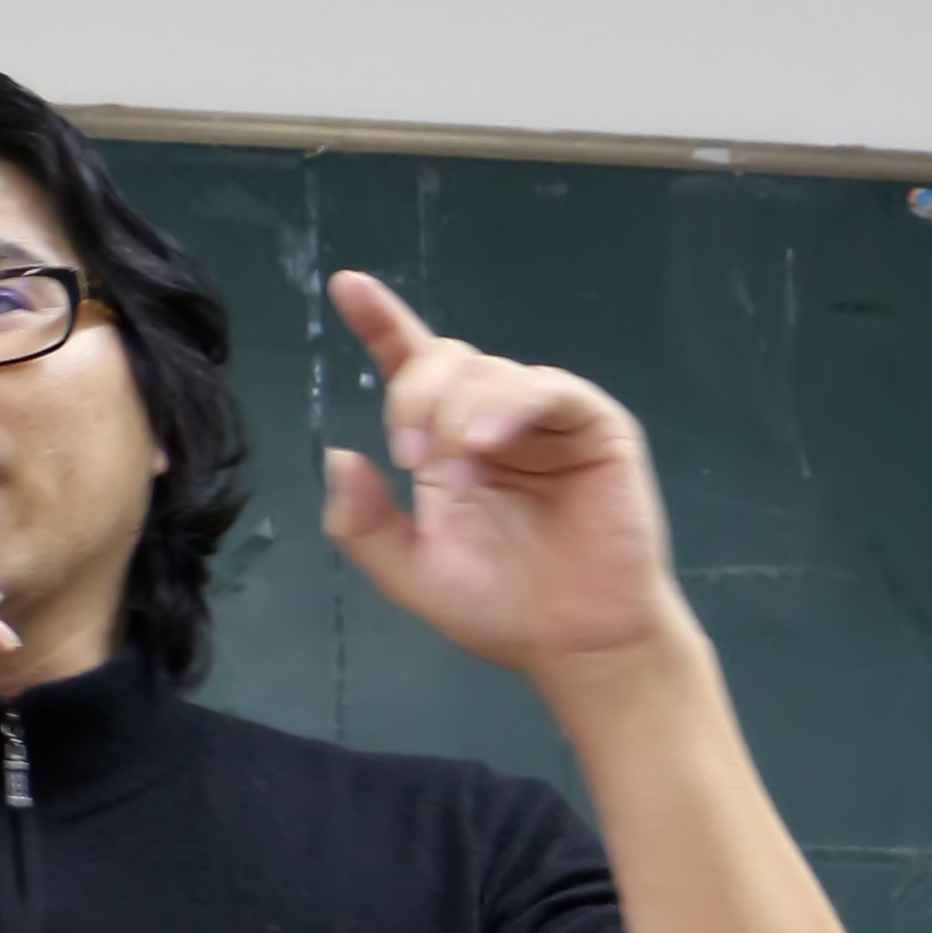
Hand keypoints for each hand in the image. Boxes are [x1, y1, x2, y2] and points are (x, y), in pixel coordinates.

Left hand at [320, 271, 691, 681]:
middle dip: (412, 397)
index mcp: (445, 441)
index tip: (347, 286)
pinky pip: (547, 389)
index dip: (381, 322)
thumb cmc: (500, 608)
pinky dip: (507, 406)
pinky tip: (483, 442)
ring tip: (454, 470)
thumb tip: (337, 454)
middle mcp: (492, 418)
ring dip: (455, 412)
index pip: (410, 367)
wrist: (576, 646)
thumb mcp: (412, 572)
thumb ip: (363, 522)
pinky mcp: (594, 426)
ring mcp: (544, 418)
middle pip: (444, 360)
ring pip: (489, 371)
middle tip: (408, 458)